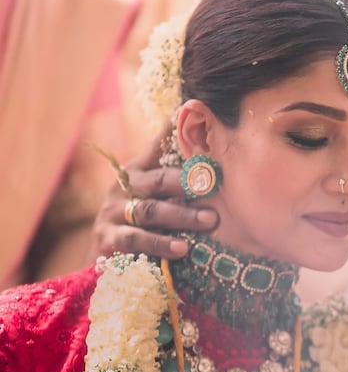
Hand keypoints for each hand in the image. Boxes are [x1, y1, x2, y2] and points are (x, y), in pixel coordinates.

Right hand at [88, 123, 218, 259]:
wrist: (106, 260)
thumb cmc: (142, 222)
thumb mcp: (158, 197)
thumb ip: (178, 178)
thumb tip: (205, 142)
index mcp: (138, 171)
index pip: (158, 147)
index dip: (174, 131)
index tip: (193, 110)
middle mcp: (123, 187)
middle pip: (159, 180)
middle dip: (189, 183)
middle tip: (217, 186)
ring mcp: (113, 212)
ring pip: (151, 211)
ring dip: (183, 216)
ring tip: (211, 220)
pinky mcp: (108, 238)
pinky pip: (137, 239)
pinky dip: (161, 244)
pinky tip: (183, 248)